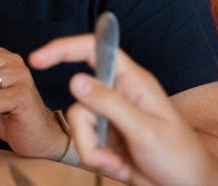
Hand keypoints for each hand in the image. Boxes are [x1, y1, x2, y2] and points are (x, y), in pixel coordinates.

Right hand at [29, 35, 217, 185]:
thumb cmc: (180, 155)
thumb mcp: (145, 130)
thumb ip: (109, 104)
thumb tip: (75, 79)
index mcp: (133, 81)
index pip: (94, 50)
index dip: (64, 49)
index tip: (37, 60)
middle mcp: (119, 94)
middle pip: (79, 99)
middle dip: (85, 131)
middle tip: (103, 152)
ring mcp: (112, 117)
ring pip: (78, 124)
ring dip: (92, 150)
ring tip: (117, 164)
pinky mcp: (107, 138)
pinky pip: (85, 143)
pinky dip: (97, 160)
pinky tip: (119, 167)